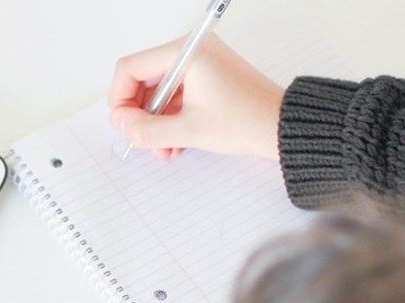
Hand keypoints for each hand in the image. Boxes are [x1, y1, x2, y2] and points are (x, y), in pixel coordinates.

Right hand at [108, 34, 283, 159]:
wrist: (284, 128)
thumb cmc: (249, 121)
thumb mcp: (188, 131)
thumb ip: (146, 129)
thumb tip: (122, 124)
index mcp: (186, 53)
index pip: (130, 68)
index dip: (120, 99)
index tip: (124, 124)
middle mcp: (192, 52)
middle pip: (143, 79)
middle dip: (139, 113)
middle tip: (140, 137)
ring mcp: (201, 64)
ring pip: (159, 91)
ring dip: (155, 121)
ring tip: (162, 147)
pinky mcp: (208, 77)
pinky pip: (176, 95)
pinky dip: (171, 117)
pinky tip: (174, 142)